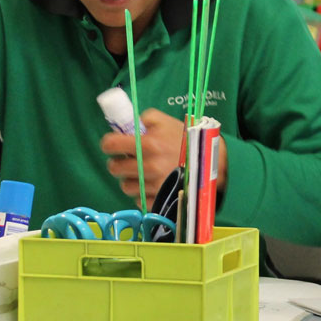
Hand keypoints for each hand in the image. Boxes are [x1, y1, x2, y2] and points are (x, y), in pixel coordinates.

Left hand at [103, 109, 225, 208]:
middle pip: (114, 168)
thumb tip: (127, 126)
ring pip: (125, 186)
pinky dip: (143, 193)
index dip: (108, 144)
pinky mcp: (159, 201)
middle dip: (118, 162)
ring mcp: (153, 186)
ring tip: (143, 172)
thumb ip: (144, 119)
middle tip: (127, 159)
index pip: (110, 145)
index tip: (111, 144)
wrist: (212, 163)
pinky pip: (139, 199)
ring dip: (130, 179)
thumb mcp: (166, 121)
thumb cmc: (188, 140)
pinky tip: (153, 184)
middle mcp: (148, 166)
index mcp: (147, 144)